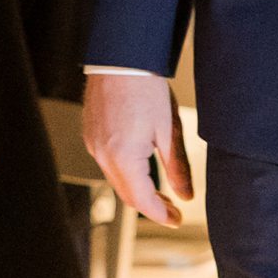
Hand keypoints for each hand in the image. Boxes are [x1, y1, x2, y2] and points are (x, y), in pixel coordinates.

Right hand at [83, 70, 190, 226]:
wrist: (121, 57)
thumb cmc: (147, 88)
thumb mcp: (169, 130)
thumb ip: (178, 167)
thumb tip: (185, 197)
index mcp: (123, 157)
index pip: (142, 200)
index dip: (161, 215)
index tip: (177, 220)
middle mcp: (102, 155)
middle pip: (127, 194)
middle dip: (151, 205)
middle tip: (173, 208)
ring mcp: (93, 144)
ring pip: (116, 180)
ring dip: (138, 189)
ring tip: (161, 190)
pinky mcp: (91, 134)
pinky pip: (108, 163)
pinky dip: (126, 172)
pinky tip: (142, 167)